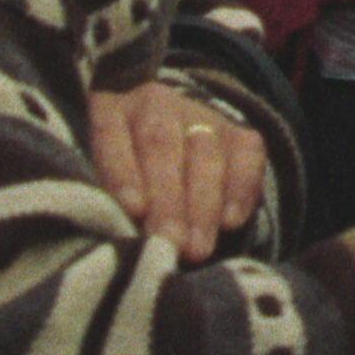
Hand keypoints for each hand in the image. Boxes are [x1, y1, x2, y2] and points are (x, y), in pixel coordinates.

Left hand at [87, 77, 269, 258]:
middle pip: (162, 146)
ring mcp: (201, 115)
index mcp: (113, 110)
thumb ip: (111, 197)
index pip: (112, 136)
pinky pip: (247, 157)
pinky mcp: (239, 132)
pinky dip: (240, 191)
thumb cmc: (129, 168)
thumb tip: (123, 235)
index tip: (134, 211)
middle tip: (171, 243)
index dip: (123, 174)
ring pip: (205, 155)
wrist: (174, 134)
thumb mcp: (107, 171)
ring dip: (202, 207)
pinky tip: (230, 223)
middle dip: (168, 201)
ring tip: (197, 249)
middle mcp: (157, 105)